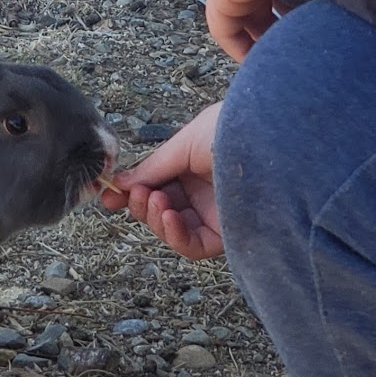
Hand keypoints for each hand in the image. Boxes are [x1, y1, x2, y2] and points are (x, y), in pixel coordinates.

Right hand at [99, 102, 223, 260]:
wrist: (266, 142)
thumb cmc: (232, 131)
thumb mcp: (184, 143)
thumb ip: (154, 167)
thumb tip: (121, 182)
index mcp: (194, 164)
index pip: (157, 184)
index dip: (132, 190)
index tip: (108, 195)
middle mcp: (204, 190)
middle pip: (160, 209)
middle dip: (141, 203)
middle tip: (134, 195)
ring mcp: (215, 213)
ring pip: (173, 229)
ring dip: (156, 218)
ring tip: (155, 200)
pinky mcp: (228, 235)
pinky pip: (194, 245)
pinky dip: (176, 235)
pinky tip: (170, 216)